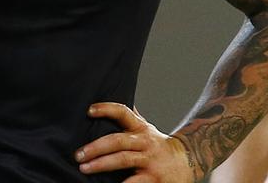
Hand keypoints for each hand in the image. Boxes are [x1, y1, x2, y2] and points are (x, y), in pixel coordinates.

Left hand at [76, 102, 198, 181]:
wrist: (189, 161)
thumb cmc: (159, 145)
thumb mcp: (146, 128)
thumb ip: (130, 116)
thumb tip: (115, 93)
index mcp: (140, 128)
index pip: (123, 112)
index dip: (107, 109)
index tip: (89, 110)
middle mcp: (144, 142)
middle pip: (118, 140)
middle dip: (96, 147)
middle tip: (78, 154)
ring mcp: (149, 161)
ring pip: (124, 160)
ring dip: (102, 164)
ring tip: (84, 168)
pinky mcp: (153, 179)